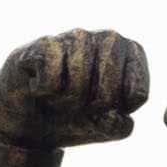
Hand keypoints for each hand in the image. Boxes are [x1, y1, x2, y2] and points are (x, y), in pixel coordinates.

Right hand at [0, 30, 150, 148]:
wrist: (31, 123)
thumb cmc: (74, 118)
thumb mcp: (104, 130)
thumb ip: (120, 127)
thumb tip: (113, 115)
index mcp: (132, 56)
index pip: (136, 94)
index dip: (116, 113)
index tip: (103, 110)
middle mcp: (109, 38)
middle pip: (109, 88)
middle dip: (92, 106)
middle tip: (79, 104)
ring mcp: (77, 36)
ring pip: (79, 80)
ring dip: (66, 100)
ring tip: (59, 95)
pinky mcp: (46, 42)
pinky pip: (51, 77)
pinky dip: (44, 91)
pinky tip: (40, 86)